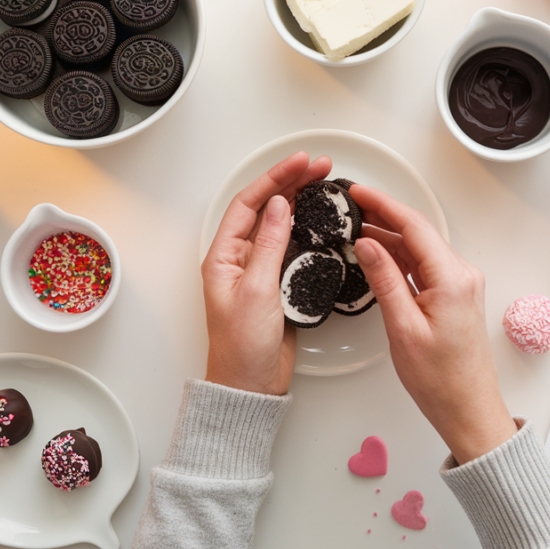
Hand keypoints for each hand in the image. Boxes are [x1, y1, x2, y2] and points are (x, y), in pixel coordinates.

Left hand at [202, 151, 331, 394]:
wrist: (250, 385)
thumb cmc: (241, 347)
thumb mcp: (256, 290)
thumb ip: (269, 245)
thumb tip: (280, 205)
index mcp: (223, 256)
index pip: (250, 203)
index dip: (275, 178)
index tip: (300, 163)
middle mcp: (239, 258)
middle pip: (268, 209)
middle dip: (293, 184)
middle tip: (322, 167)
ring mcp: (259, 271)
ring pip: (282, 225)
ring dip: (303, 204)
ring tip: (326, 186)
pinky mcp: (277, 285)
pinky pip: (293, 248)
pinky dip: (309, 231)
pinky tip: (323, 222)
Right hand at [350, 185, 517, 463]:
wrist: (468, 410)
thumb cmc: (440, 380)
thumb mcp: (402, 328)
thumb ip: (385, 280)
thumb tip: (367, 244)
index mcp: (452, 279)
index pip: (414, 226)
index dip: (383, 204)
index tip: (357, 193)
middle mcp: (461, 275)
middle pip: (418, 232)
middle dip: (383, 216)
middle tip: (350, 207)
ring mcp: (460, 285)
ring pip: (420, 249)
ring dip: (389, 236)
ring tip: (356, 227)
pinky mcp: (454, 297)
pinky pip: (424, 266)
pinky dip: (400, 256)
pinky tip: (378, 254)